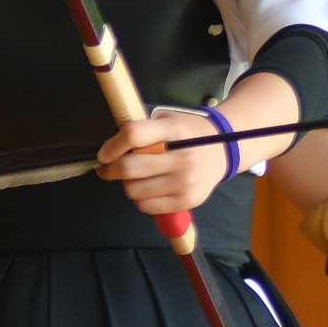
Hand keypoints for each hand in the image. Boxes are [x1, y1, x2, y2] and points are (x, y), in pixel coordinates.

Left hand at [97, 112, 230, 218]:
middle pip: (129, 168)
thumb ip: (144, 129)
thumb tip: (112, 147)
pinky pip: (147, 206)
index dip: (112, 146)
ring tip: (136, 177)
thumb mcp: (170, 120)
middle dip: (110, 170)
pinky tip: (148, 189)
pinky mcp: (187, 201)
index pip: (134, 135)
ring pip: (133, 191)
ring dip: (128, 184)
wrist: (224, 151)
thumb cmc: (190, 133)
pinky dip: (140, 198)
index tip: (104, 154)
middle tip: (108, 168)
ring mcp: (186, 182)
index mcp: (176, 130)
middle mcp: (183, 157)